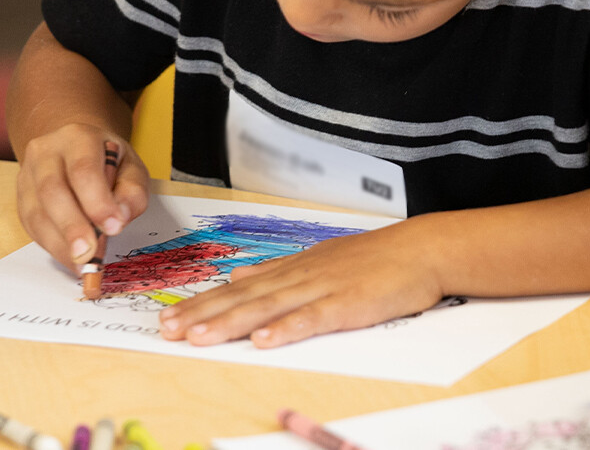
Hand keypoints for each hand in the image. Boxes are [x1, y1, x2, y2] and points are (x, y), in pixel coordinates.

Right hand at [13, 122, 149, 285]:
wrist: (74, 149)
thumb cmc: (106, 161)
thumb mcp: (131, 166)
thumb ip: (132, 191)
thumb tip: (121, 217)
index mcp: (78, 138)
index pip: (83, 169)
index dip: (97, 201)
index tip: (114, 227)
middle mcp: (46, 152)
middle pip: (52, 190)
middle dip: (72, 226)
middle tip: (89, 254)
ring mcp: (28, 175)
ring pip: (37, 212)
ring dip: (60, 243)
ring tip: (82, 264)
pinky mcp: (21, 198)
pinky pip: (32, 226)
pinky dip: (52, 247)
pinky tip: (71, 260)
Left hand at [157, 222, 443, 347]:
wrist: (421, 249)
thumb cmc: (376, 259)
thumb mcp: (321, 260)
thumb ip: (280, 272)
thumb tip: (240, 277)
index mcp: (293, 268)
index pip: (238, 288)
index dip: (202, 303)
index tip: (169, 317)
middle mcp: (299, 275)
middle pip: (243, 298)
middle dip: (203, 315)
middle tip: (168, 331)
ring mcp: (322, 288)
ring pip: (268, 307)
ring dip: (231, 323)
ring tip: (199, 339)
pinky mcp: (347, 303)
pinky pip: (312, 318)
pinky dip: (286, 329)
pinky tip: (263, 340)